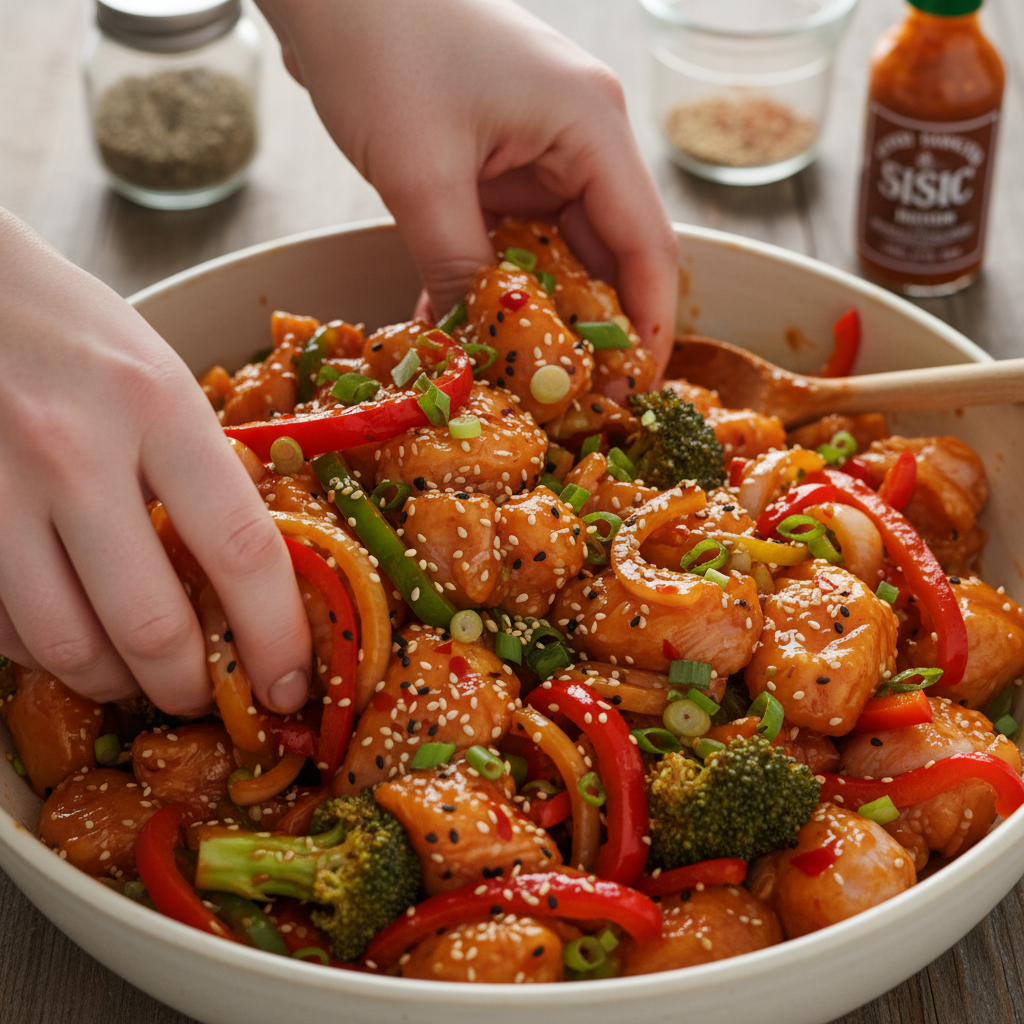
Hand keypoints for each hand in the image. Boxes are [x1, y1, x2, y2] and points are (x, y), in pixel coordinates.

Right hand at [0, 211, 310, 715]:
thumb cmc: (77, 334)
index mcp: (158, 407)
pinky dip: (47, 652)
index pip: (241, 550)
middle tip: (207, 694)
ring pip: (67, 645)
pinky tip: (72, 635)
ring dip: (117, 683)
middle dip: (191, 686)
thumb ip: (201, 472)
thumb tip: (242, 578)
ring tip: (140, 676)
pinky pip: (5, 627)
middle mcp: (75, 451)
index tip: (287, 684)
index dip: (275, 636)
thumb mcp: (161, 381)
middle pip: (151, 624)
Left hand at [256, 0, 678, 374]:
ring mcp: (538, 146)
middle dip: (589, 333)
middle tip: (569, 403)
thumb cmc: (380, 40)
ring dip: (533, 312)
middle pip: (608, 256)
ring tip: (516, 379)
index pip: (646, 247)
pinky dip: (490, 281)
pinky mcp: (496, 157)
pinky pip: (509, 236)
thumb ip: (459, 265)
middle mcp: (580, 138)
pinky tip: (460, 327)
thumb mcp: (422, 171)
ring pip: (556, 252)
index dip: (647, 329)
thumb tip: (477, 349)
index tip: (632, 394)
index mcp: (592, 127)